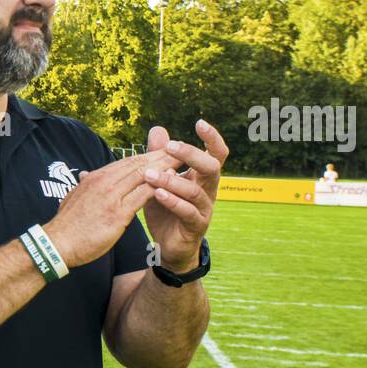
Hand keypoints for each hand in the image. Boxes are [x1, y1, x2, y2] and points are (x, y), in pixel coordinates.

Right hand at [44, 147, 182, 268]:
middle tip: (180, 150)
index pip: (126, 162)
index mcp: (94, 178)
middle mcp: (103, 182)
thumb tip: (84, 177)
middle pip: (137, 164)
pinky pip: (143, 196)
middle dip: (159, 156)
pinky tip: (173, 186)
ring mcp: (110, 197)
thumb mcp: (74, 198)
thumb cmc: (66, 226)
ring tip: (182, 163)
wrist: (56, 244)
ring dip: (164, 169)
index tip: (161, 153)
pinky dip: (159, 188)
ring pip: (143, 176)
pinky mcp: (117, 213)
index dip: (146, 156)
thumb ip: (83, 186)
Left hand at [140, 121, 227, 269]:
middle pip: (211, 167)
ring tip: (150, 174)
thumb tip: (157, 129)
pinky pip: (188, 212)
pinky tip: (158, 194)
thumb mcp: (160, 180)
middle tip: (170, 146)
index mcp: (202, 176)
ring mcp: (204, 209)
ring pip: (196, 190)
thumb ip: (160, 157)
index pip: (216, 153)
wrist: (167, 244)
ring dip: (172, 180)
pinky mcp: (196, 226)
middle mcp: (208, 190)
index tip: (200, 122)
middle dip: (192, 154)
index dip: (212, 138)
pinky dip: (173, 201)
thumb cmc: (165, 209)